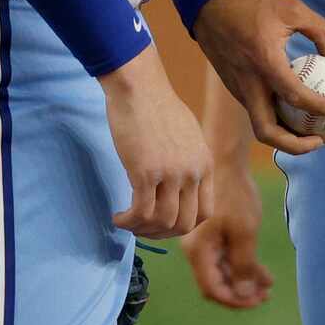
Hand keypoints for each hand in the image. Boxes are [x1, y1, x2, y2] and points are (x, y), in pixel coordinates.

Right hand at [100, 48, 212, 237]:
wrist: (140, 89)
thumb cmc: (157, 109)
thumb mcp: (188, 137)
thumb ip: (188, 163)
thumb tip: (177, 187)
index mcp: (205, 164)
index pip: (205, 213)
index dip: (183, 226)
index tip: (163, 224)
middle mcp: (193, 172)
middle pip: (185, 224)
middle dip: (162, 235)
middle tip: (142, 229)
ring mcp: (171, 173)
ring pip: (162, 222)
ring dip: (142, 230)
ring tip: (126, 222)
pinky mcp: (145, 171)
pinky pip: (140, 212)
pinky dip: (128, 221)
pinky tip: (118, 216)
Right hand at [185, 152, 272, 309]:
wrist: (226, 161)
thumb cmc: (234, 195)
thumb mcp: (244, 231)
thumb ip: (243, 264)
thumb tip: (243, 293)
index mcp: (198, 252)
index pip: (213, 289)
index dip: (235, 300)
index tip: (258, 301)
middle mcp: (197, 250)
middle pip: (217, 282)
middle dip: (242, 292)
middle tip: (266, 296)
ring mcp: (204, 241)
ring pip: (224, 270)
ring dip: (244, 280)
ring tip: (268, 285)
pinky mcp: (213, 233)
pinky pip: (226, 257)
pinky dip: (243, 265)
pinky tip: (262, 271)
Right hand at [193, 0, 324, 155]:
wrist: (208, 3)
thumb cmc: (253, 3)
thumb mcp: (295, 8)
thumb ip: (322, 33)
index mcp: (264, 62)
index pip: (295, 97)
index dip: (321, 107)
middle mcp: (248, 83)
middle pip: (269, 132)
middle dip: (299, 145)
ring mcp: (237, 89)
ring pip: (262, 126)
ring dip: (289, 136)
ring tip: (317, 130)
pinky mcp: (234, 88)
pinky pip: (258, 112)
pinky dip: (279, 120)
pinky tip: (299, 111)